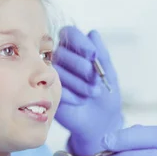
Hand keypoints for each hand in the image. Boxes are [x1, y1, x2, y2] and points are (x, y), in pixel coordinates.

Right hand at [53, 26, 122, 155]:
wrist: (101, 121)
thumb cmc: (105, 96)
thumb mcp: (109, 73)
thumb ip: (101, 53)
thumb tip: (93, 33)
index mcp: (76, 51)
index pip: (69, 33)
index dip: (80, 43)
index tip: (93, 55)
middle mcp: (61, 61)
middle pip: (62, 52)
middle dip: (83, 67)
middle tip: (96, 81)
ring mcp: (53, 77)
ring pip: (58, 69)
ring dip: (80, 83)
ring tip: (92, 93)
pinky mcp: (47, 93)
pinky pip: (55, 87)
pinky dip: (72, 95)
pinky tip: (79, 101)